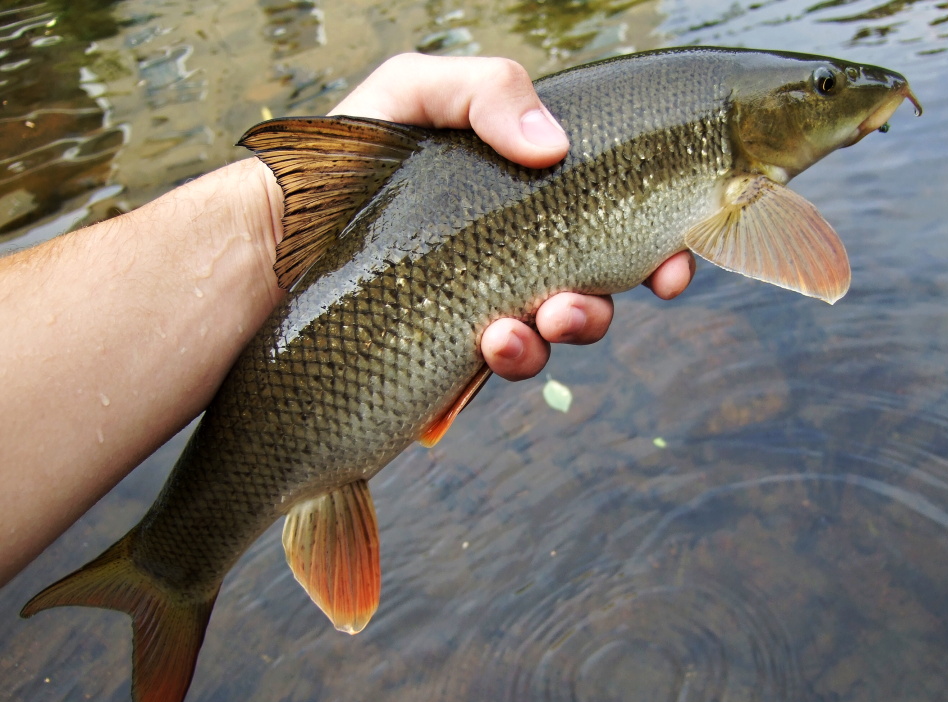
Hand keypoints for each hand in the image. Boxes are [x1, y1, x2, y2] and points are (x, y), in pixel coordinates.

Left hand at [328, 53, 695, 381]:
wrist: (276, 234)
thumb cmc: (346, 160)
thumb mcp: (414, 93)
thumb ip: (486, 89)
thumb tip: (552, 146)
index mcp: (524, 197)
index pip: (611, 221)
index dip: (657, 250)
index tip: (672, 268)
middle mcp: (515, 254)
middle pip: (596, 290)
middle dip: (602, 307)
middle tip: (571, 304)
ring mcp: (487, 305)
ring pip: (557, 335)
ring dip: (561, 335)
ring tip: (521, 325)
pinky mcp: (453, 351)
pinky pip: (506, 366)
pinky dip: (513, 357)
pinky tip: (489, 342)